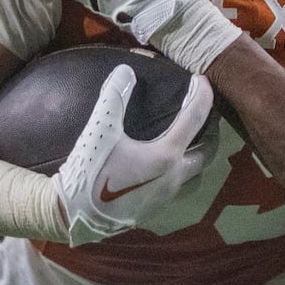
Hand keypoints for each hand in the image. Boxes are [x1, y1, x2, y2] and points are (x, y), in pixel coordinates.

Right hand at [55, 62, 217, 244]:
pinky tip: (164, 166)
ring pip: (196, 176)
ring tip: (188, 143)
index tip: (201, 80)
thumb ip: (114, 97)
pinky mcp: (156, 208)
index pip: (195, 118)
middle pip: (206, 153)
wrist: (75, 214)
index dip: (202, 95)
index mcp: (166, 155)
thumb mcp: (100, 130)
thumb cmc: (90, 171)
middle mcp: (174, 177)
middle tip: (203, 116)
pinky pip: (179, 189)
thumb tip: (125, 70)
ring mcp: (166, 196)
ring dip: (197, 158)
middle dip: (210, 133)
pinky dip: (182, 173)